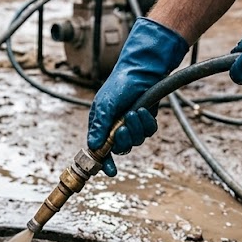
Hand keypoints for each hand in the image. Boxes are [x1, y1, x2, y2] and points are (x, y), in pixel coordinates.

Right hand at [87, 18, 188, 176]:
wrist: (141, 70)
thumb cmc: (119, 84)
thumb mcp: (104, 105)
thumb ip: (99, 127)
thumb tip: (92, 147)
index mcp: (101, 125)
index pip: (100, 149)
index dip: (104, 162)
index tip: (109, 171)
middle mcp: (116, 127)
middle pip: (120, 148)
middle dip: (123, 140)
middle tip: (122, 128)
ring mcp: (132, 125)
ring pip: (136, 141)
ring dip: (136, 129)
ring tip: (135, 112)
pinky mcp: (147, 121)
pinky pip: (148, 132)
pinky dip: (147, 123)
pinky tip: (144, 110)